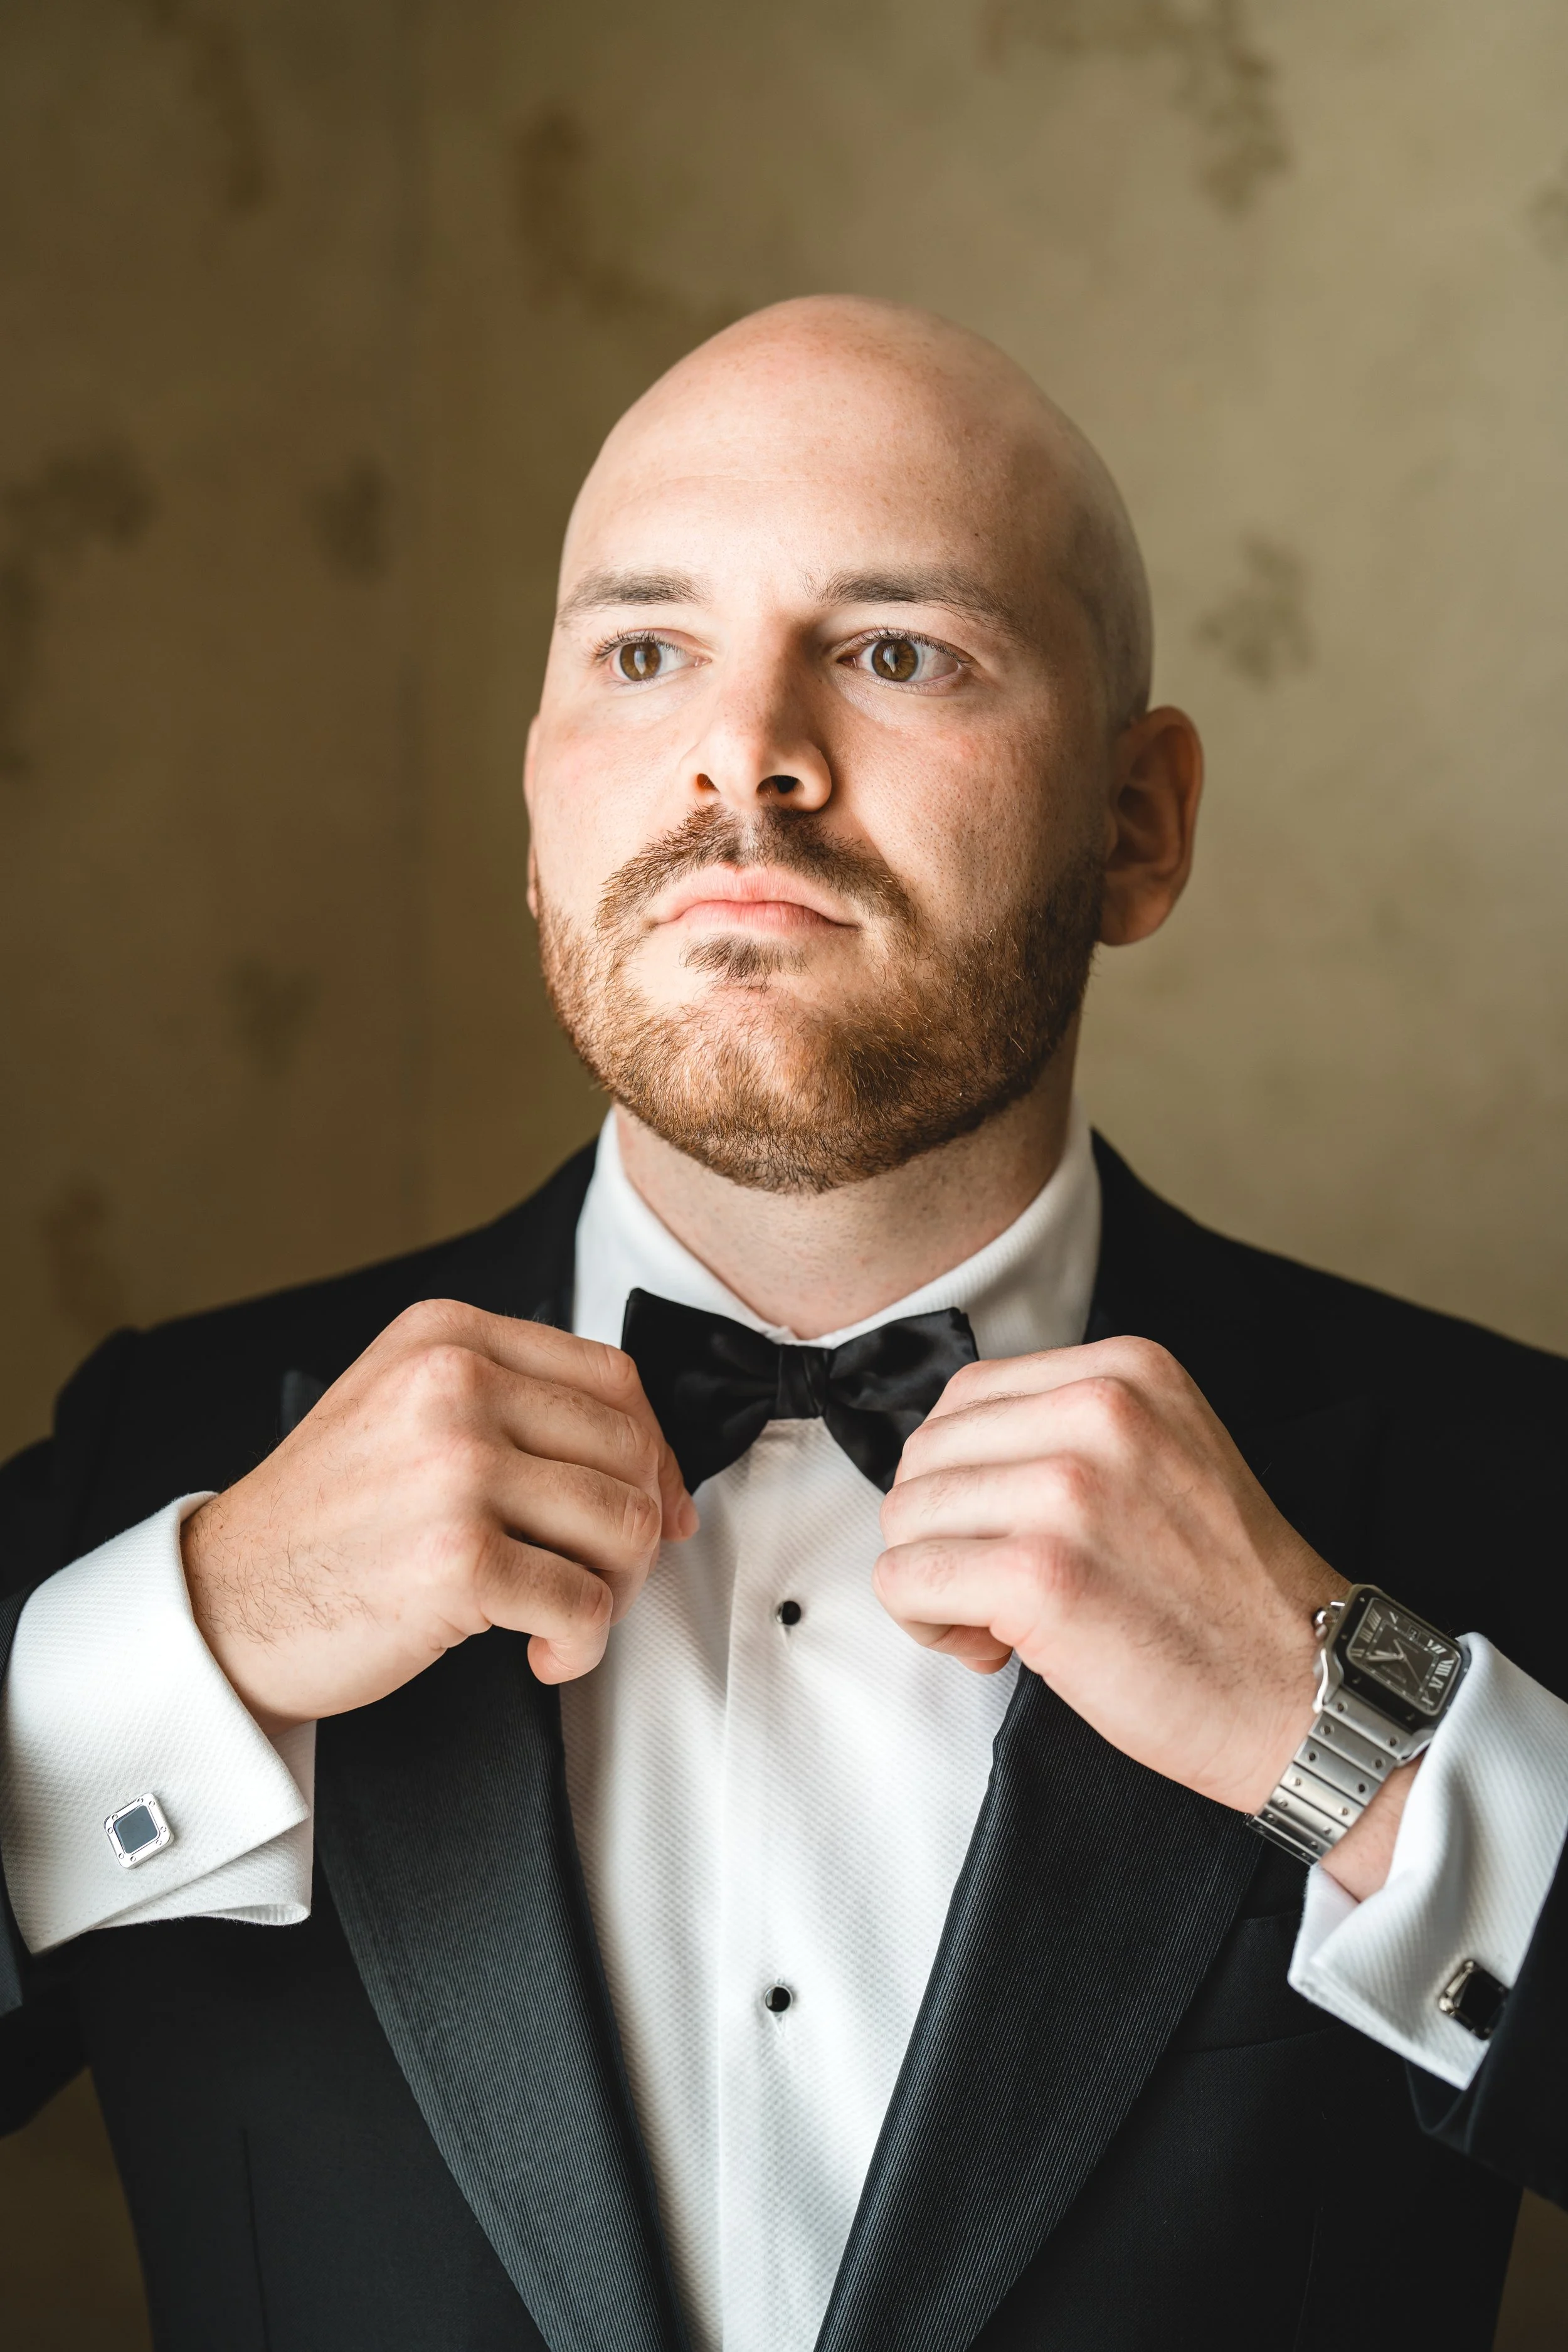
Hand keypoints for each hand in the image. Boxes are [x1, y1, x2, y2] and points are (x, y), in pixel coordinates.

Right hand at [182, 1301, 695, 1732]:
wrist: (225, 1604)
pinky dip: (581, 1644)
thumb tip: (647, 1461)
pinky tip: (543, 1653)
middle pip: (629, 1451)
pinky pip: (584, 1604)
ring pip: (623, 1524)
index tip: (655, 1503)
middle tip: (599, 1579)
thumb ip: (510, 1402)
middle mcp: (454, 1385)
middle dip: (636, 1529)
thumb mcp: (403, 1409)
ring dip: (615, 1591)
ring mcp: (455, 1469)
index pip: (613, 1377)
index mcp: (448, 1338)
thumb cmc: (322, 1522)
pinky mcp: (458, 1559)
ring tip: (568, 1616)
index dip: (654, 1450)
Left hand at [875, 1337, 1345, 1814]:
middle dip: (940, 1530)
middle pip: (926, 1455)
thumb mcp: (1164, 1453)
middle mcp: (1097, 1412)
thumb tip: (947, 1461)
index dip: (966, 1476)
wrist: (1305, 1690)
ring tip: (997, 1622)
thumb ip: (1067, 1430)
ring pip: (905, 1516)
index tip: (1009, 1531)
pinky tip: (989, 1647)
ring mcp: (1066, 1490)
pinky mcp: (1039, 1574)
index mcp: (1126, 1369)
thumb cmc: (1226, 1595)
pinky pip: (904, 1582)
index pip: (965, 1397)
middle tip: (997, 1589)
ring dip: (931, 1580)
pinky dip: (925, 1623)